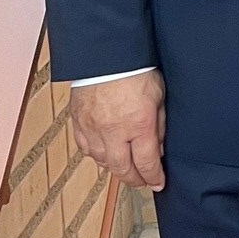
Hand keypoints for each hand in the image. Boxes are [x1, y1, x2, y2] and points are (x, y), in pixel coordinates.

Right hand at [70, 71, 165, 191]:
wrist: (106, 54)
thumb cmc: (136, 70)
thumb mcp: (159, 97)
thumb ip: (159, 126)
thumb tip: (158, 148)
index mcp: (139, 124)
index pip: (146, 162)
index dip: (153, 177)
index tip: (158, 183)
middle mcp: (114, 130)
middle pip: (122, 168)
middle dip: (134, 179)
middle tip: (142, 181)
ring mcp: (93, 128)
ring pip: (102, 161)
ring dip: (115, 168)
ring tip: (125, 168)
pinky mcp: (79, 122)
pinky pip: (86, 148)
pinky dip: (97, 155)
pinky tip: (105, 153)